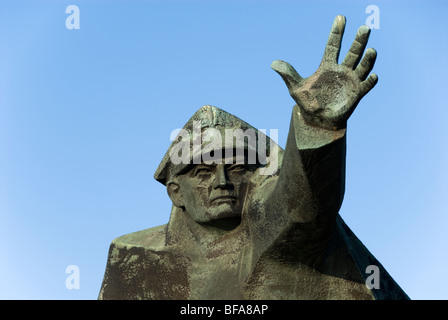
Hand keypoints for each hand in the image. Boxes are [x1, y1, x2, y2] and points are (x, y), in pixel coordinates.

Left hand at [272, 15, 377, 129]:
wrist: (318, 120)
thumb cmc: (308, 102)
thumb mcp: (296, 88)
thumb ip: (288, 74)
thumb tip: (273, 63)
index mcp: (327, 66)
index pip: (333, 45)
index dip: (336, 32)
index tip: (340, 18)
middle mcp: (341, 70)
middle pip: (352, 52)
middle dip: (358, 41)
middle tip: (364, 28)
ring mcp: (351, 81)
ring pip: (362, 66)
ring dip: (367, 59)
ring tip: (371, 50)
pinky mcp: (357, 94)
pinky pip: (366, 85)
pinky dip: (370, 81)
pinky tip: (373, 75)